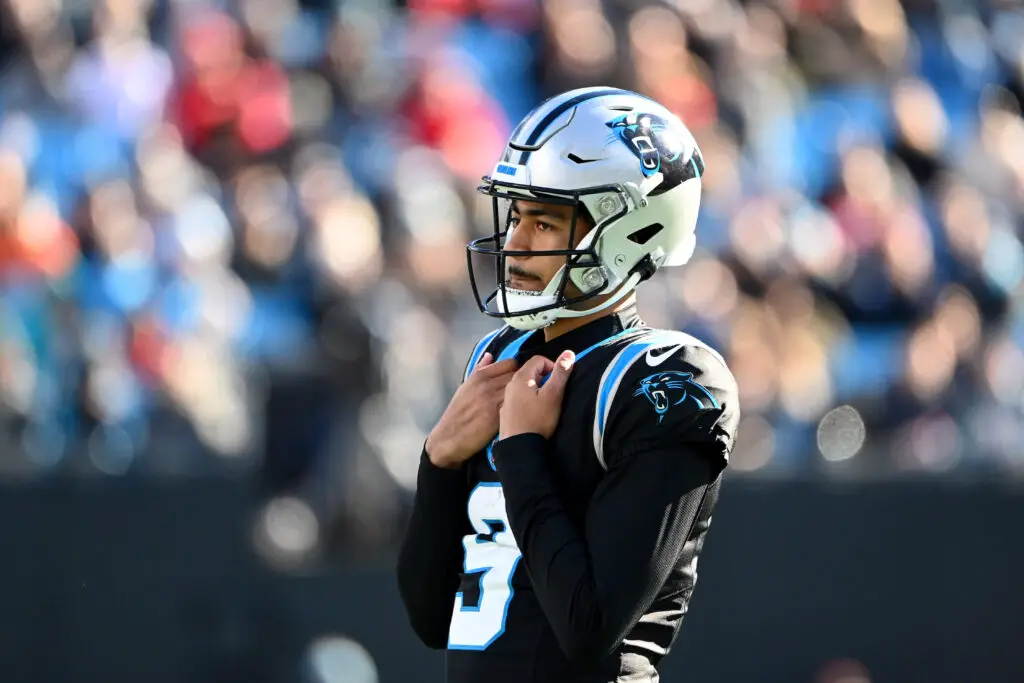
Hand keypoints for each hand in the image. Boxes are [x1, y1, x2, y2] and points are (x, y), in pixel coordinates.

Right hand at [426, 352, 518, 468]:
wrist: (450, 438)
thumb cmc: (457, 414)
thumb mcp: (464, 387)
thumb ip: (479, 370)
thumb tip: (490, 355)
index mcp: (479, 376)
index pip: (509, 363)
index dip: (516, 370)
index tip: (517, 378)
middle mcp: (487, 385)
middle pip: (517, 374)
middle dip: (523, 380)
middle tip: (524, 389)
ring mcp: (494, 400)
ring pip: (520, 388)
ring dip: (525, 393)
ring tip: (524, 401)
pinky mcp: (500, 416)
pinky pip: (518, 404)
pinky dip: (522, 405)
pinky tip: (521, 411)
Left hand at [499, 350, 574, 440]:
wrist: (519, 447)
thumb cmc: (539, 419)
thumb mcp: (554, 394)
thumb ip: (561, 372)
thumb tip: (569, 352)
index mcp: (521, 377)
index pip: (539, 359)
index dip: (553, 366)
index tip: (559, 382)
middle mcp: (510, 384)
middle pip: (530, 371)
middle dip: (544, 378)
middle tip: (553, 393)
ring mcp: (505, 398)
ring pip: (523, 385)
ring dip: (535, 389)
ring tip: (544, 403)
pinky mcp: (504, 412)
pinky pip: (517, 398)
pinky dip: (526, 399)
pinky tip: (532, 413)